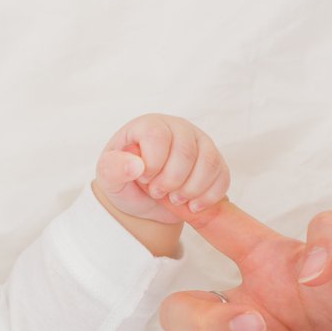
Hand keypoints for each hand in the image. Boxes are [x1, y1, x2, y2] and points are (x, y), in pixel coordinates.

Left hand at [95, 114, 228, 224]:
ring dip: (191, 190)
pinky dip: (208, 196)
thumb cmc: (125, 181)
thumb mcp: (109, 177)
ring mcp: (199, 143)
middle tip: (157, 192)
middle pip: (186, 151)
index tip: (143, 179)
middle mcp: (177, 128)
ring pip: (208, 162)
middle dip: (171, 181)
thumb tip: (135, 166)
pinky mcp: (215, 162)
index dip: (152, 163)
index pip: (157, 135)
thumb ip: (114, 169)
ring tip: (174, 199)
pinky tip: (192, 205)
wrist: (143, 199)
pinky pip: (222, 176)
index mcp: (148, 125)